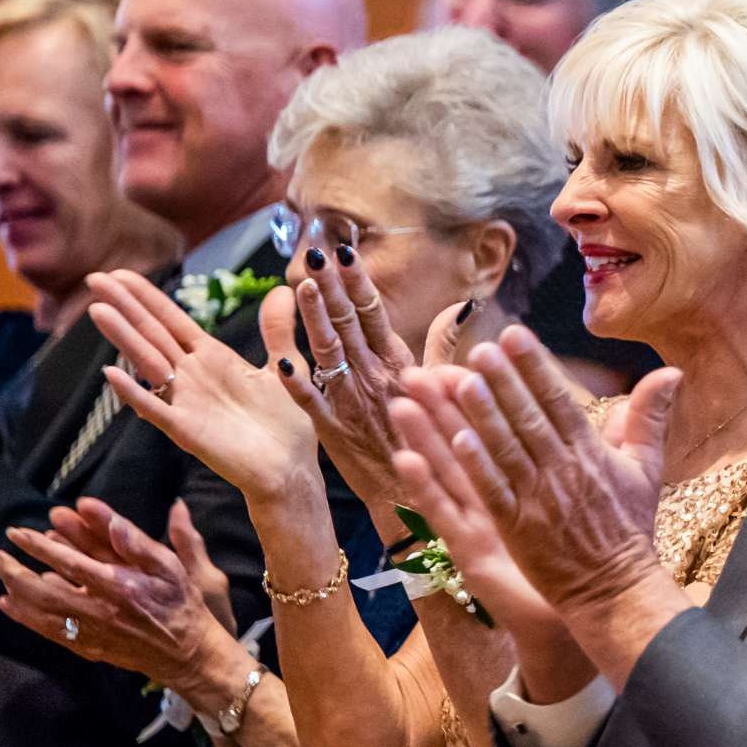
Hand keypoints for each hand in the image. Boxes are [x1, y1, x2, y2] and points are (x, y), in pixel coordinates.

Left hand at [0, 497, 241, 697]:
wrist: (189, 654)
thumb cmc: (182, 604)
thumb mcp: (171, 566)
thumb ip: (137, 541)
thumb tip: (108, 518)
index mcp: (120, 588)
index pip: (68, 563)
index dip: (38, 547)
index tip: (16, 533)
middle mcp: (101, 613)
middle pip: (43, 592)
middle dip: (13, 571)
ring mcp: (93, 634)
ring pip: (41, 614)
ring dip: (15, 592)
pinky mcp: (90, 648)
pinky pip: (49, 633)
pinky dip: (25, 618)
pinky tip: (10, 604)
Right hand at [85, 270, 321, 505]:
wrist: (292, 473)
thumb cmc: (287, 427)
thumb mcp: (285, 367)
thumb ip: (277, 330)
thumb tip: (284, 289)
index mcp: (212, 359)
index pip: (171, 320)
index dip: (147, 296)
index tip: (120, 272)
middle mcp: (193, 377)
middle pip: (152, 334)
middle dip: (125, 306)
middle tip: (94, 278)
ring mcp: (187, 403)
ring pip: (148, 363)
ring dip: (123, 338)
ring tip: (98, 310)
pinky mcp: (189, 431)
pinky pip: (156, 410)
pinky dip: (134, 393)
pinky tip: (112, 374)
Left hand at [261, 251, 422, 495]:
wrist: (417, 494)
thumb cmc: (433, 439)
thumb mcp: (444, 385)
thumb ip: (444, 343)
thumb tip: (463, 306)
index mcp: (399, 362)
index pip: (375, 311)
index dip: (358, 280)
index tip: (345, 251)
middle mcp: (374, 375)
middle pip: (349, 321)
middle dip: (333, 285)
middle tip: (316, 252)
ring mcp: (352, 400)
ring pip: (329, 351)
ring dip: (315, 317)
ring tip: (304, 284)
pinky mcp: (333, 429)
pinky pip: (311, 402)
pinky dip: (298, 382)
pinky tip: (284, 359)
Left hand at [389, 326, 673, 615]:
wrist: (616, 589)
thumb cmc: (629, 527)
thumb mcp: (646, 469)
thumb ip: (649, 417)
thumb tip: (670, 372)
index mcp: (591, 453)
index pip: (560, 400)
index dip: (535, 366)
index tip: (513, 335)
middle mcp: (564, 471)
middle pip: (529, 419)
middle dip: (504, 382)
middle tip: (479, 349)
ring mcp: (539, 500)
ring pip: (507, 450)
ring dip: (484, 416)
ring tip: (460, 382)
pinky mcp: (518, 529)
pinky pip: (495, 492)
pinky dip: (478, 467)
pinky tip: (456, 441)